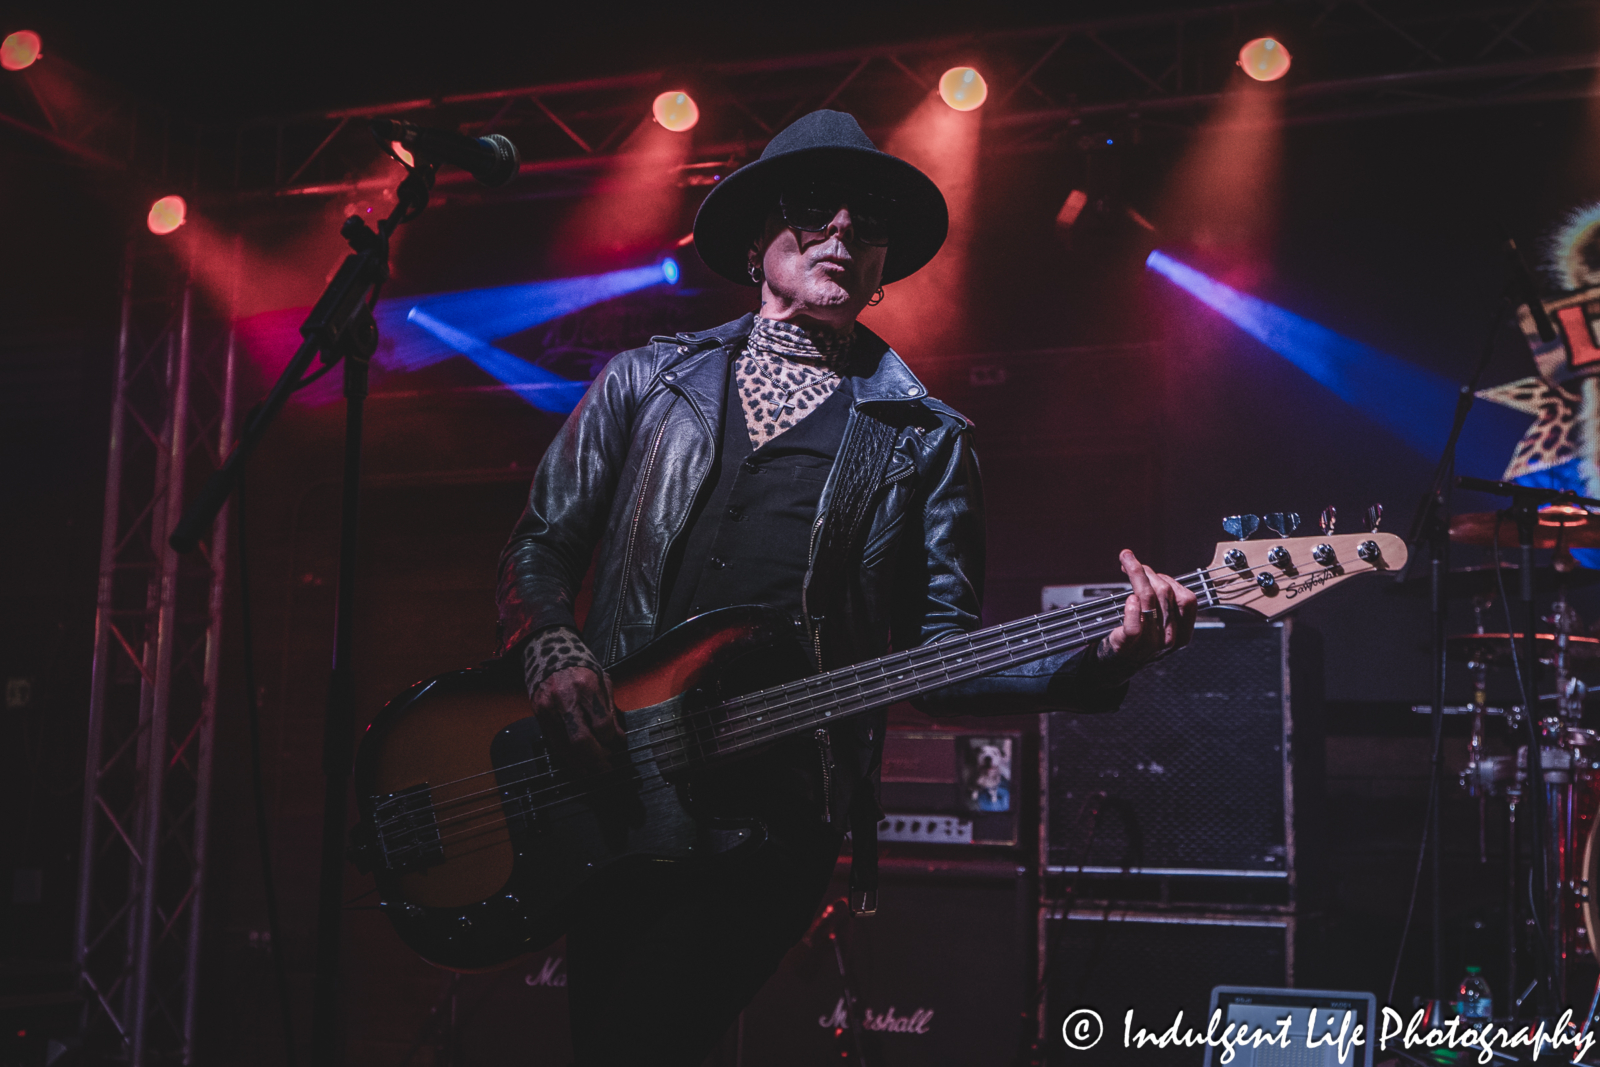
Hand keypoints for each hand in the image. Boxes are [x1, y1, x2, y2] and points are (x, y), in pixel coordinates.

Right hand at [532, 666, 624, 772]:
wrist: (548, 651)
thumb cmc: (579, 665)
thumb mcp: (602, 680)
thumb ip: (610, 709)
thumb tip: (618, 737)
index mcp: (586, 686)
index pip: (601, 724)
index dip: (611, 739)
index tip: (616, 743)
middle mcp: (565, 698)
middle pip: (581, 740)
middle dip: (597, 759)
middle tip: (607, 767)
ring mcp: (549, 708)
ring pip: (565, 746)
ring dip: (582, 763)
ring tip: (594, 770)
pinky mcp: (539, 715)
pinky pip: (554, 743)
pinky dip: (568, 757)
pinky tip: (579, 764)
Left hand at [1098, 549, 1198, 675]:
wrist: (1117, 663)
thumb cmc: (1139, 638)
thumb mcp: (1161, 624)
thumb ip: (1164, 604)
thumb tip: (1154, 573)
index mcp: (1183, 634)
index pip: (1187, 600)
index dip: (1171, 581)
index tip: (1154, 573)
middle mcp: (1170, 639)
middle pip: (1165, 594)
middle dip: (1149, 572)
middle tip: (1132, 562)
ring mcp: (1150, 644)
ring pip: (1148, 600)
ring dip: (1136, 575)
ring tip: (1126, 562)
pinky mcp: (1129, 645)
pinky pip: (1134, 625)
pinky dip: (1131, 608)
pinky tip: (1129, 598)